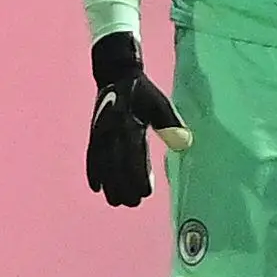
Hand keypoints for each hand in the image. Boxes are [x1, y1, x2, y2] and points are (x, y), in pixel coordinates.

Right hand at [87, 31, 189, 206]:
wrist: (116, 73)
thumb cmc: (143, 90)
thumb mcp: (160, 103)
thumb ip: (171, 124)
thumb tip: (185, 144)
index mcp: (128, 122)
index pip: (133, 154)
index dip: (138, 175)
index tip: (145, 193)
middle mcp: (111, 129)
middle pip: (115, 164)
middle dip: (123, 185)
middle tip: (133, 203)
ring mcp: (100, 132)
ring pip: (102, 164)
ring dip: (108, 184)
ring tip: (116, 202)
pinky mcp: (94, 133)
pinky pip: (91, 156)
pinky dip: (92, 171)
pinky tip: (95, 188)